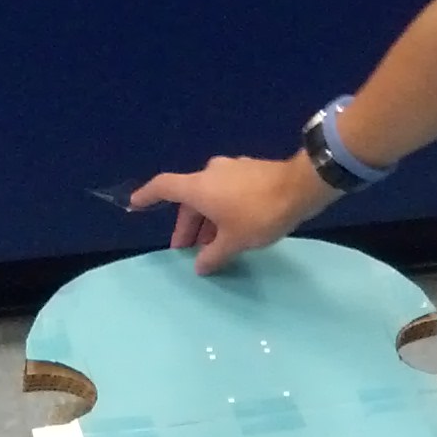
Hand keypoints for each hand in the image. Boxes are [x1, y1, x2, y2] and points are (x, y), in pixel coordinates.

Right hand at [130, 151, 328, 273]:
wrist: (302, 187)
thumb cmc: (259, 213)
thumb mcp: (234, 241)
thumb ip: (213, 255)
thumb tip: (200, 266)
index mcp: (199, 187)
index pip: (163, 187)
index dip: (146, 196)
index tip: (135, 205)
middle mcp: (210, 173)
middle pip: (189, 199)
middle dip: (187, 226)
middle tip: (187, 250)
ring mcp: (232, 170)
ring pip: (210, 197)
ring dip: (206, 221)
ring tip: (211, 246)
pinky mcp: (251, 172)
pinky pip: (227, 192)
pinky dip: (222, 210)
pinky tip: (232, 229)